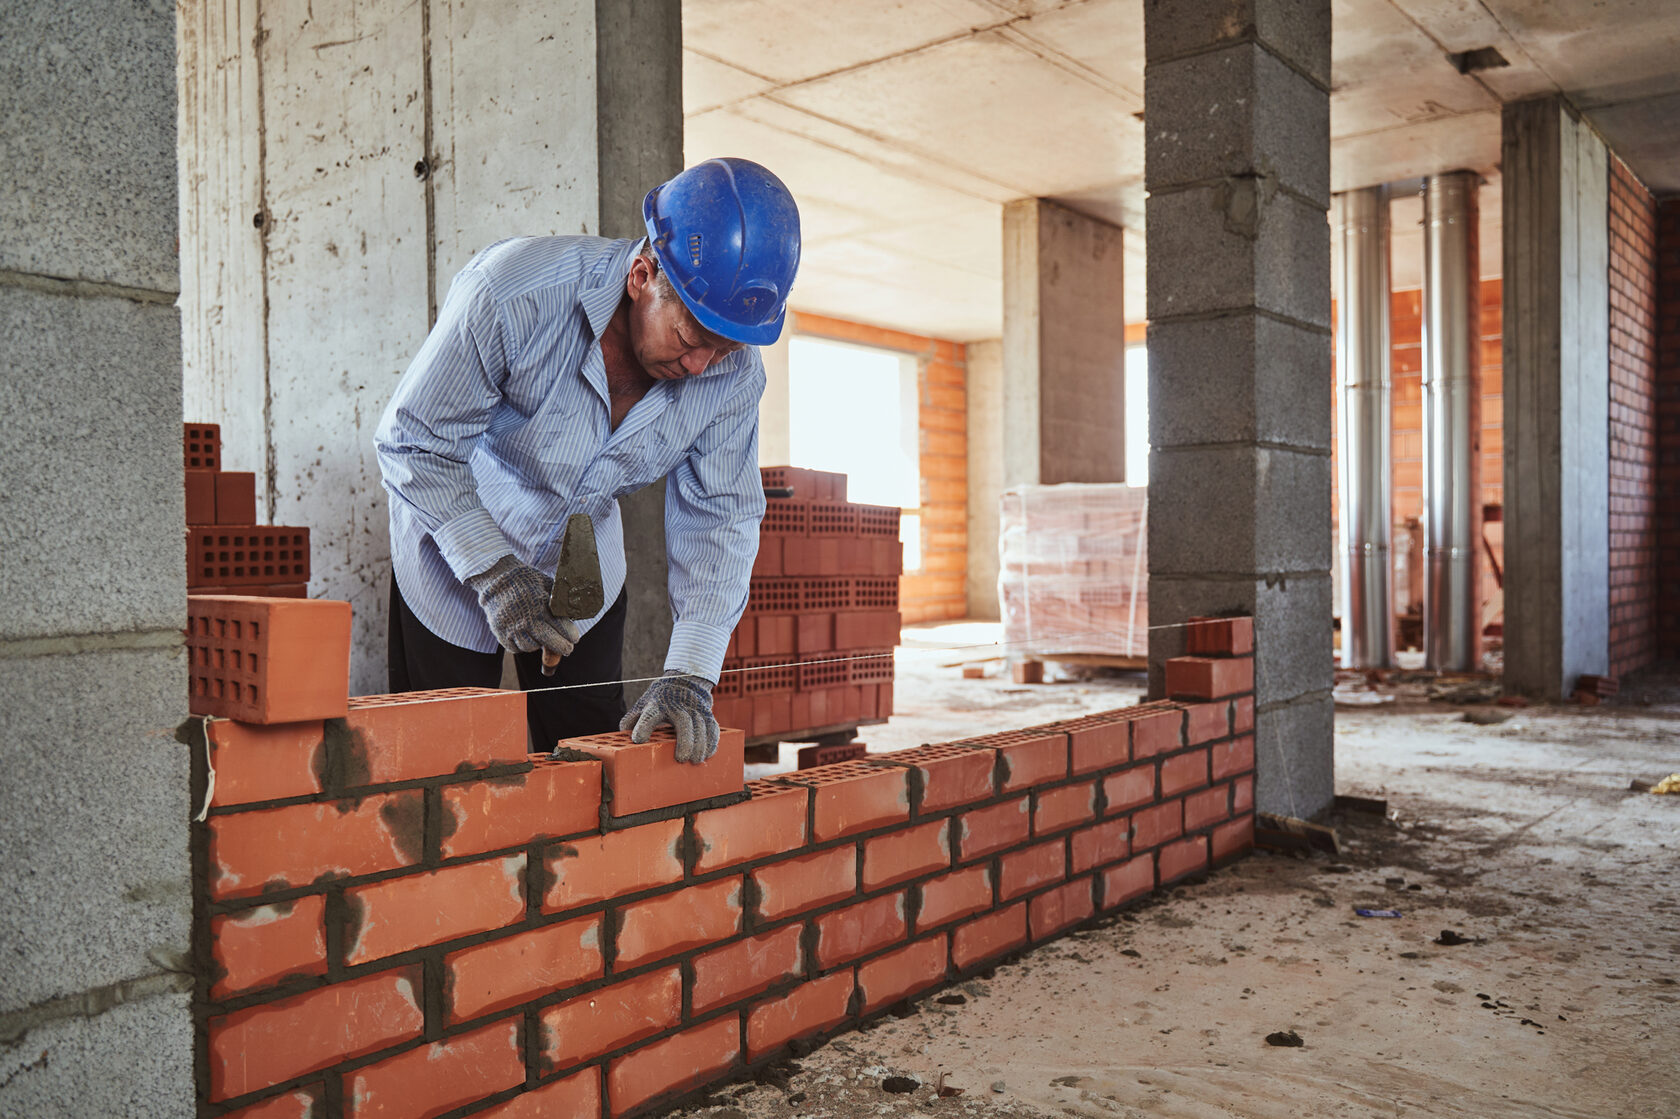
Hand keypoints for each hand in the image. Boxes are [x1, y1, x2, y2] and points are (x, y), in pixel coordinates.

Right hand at [465, 555, 580, 658]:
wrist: (497, 579)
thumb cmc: (527, 581)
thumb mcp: (547, 584)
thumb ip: (560, 599)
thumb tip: (578, 611)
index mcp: (542, 605)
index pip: (563, 628)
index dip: (572, 636)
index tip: (574, 638)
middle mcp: (528, 619)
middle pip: (551, 642)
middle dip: (562, 647)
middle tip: (567, 648)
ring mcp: (513, 627)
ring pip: (532, 647)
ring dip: (539, 644)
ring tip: (541, 637)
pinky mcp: (500, 633)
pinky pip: (516, 649)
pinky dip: (522, 646)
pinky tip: (526, 636)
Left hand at [621, 671, 718, 763]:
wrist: (685, 680)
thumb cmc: (660, 699)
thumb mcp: (642, 705)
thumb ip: (631, 721)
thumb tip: (622, 739)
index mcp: (657, 703)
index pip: (650, 714)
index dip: (644, 727)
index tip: (639, 739)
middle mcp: (677, 704)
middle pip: (683, 720)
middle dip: (684, 741)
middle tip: (681, 759)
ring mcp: (694, 707)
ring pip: (701, 725)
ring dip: (700, 745)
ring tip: (695, 760)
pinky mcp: (707, 712)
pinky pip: (712, 727)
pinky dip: (711, 742)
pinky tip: (707, 754)